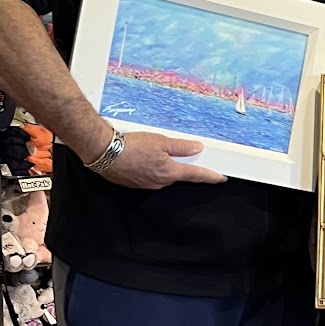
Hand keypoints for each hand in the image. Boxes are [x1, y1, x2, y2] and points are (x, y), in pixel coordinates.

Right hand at [95, 130, 225, 188]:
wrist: (103, 152)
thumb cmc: (130, 146)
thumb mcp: (160, 141)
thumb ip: (180, 147)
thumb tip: (196, 149)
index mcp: (169, 172)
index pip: (196, 175)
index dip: (210, 176)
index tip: (221, 178)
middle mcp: (160, 182)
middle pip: (179, 175)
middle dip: (182, 165)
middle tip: (182, 152)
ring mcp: (147, 184)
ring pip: (163, 175)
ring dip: (164, 165)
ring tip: (154, 150)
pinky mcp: (136, 183)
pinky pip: (150, 176)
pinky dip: (151, 167)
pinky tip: (144, 156)